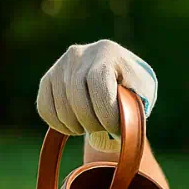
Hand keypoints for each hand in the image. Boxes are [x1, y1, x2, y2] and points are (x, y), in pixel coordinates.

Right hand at [36, 39, 157, 151]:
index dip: (106, 112)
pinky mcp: (48, 78)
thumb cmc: (135, 91)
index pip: (98, 83)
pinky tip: (76, 128)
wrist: (119, 78)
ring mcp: (61, 65)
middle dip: (91, 122)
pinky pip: (45, 107)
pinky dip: (59, 124)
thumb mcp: (143, 95)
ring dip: (76, 126)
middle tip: (103, 132)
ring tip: (92, 130)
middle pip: (77, 94)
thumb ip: (132, 112)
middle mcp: (80, 54)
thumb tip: (111, 136)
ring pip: (61, 104)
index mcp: (108, 52)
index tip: (115, 129)